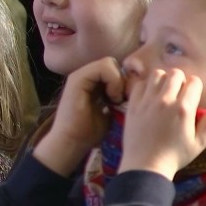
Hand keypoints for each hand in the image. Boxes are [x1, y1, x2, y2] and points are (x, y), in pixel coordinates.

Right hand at [35, 57, 125, 175]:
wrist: (71, 142)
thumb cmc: (89, 133)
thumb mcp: (110, 112)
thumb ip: (118, 98)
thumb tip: (133, 92)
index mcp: (91, 83)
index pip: (114, 69)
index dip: (125, 80)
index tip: (128, 98)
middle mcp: (84, 76)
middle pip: (113, 64)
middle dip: (123, 79)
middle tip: (123, 99)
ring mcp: (79, 75)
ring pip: (109, 62)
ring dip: (118, 80)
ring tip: (117, 99)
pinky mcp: (77, 79)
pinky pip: (103, 67)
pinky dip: (113, 80)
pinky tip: (112, 98)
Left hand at [119, 68, 205, 179]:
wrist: (146, 165)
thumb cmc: (176, 155)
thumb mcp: (201, 141)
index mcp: (183, 109)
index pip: (194, 81)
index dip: (196, 87)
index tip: (192, 98)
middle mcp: (164, 101)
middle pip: (175, 73)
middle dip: (181, 80)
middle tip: (179, 94)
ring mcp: (146, 101)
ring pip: (156, 74)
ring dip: (163, 80)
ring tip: (164, 93)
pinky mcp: (132, 105)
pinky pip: (140, 84)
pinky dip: (146, 86)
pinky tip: (149, 97)